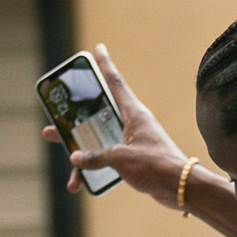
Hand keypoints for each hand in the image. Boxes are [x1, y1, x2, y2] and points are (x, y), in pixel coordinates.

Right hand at [42, 45, 193, 201]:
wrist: (180, 188)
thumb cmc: (156, 166)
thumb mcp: (121, 158)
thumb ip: (96, 156)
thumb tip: (75, 158)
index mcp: (133, 113)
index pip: (115, 82)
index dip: (105, 64)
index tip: (99, 48)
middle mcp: (132, 124)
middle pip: (98, 116)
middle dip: (76, 120)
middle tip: (56, 119)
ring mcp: (132, 141)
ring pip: (100, 142)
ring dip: (83, 152)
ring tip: (67, 158)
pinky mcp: (133, 159)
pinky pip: (108, 161)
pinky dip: (95, 171)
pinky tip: (81, 183)